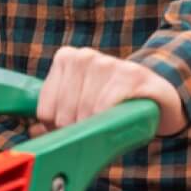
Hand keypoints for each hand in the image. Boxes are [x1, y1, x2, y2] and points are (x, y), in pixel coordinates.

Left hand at [36, 47, 186, 136]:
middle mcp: (84, 57)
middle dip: (78, 133)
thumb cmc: (113, 103)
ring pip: (86, 112)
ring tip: (108, 127)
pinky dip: (112, 121)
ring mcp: (108, 62)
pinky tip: (120, 121)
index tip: (73, 133)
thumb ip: (55, 117)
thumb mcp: (81, 105)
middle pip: (65, 114)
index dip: (58, 131)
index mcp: (65, 59)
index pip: (46, 110)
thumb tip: (33, 134)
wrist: (157, 96)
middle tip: (94, 134)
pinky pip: (108, 106)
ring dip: (97, 130)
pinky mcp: (132, 74)